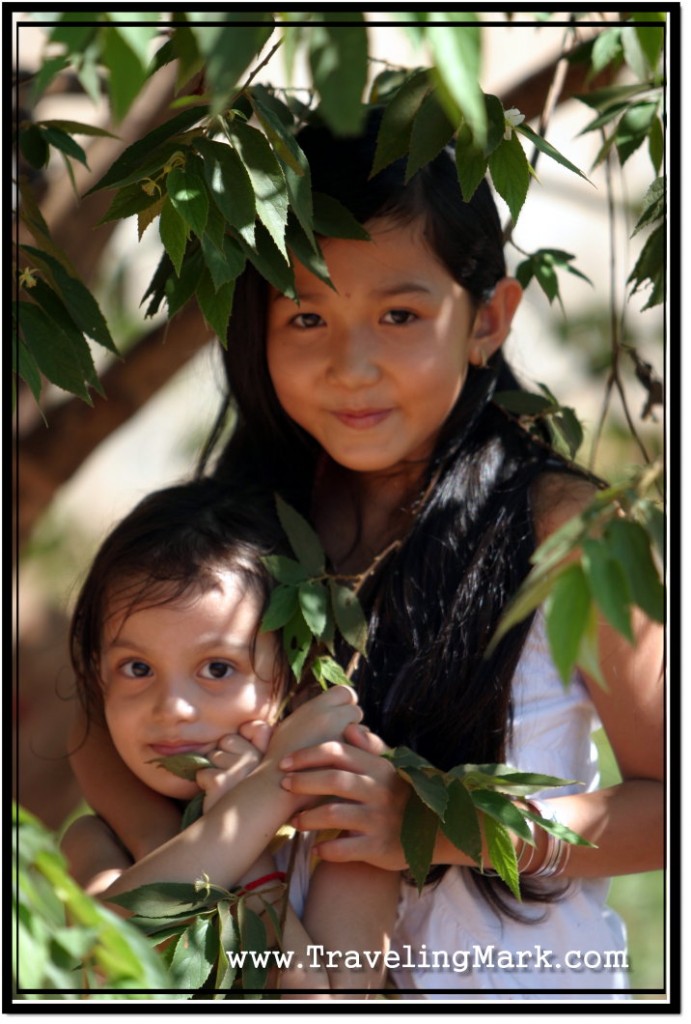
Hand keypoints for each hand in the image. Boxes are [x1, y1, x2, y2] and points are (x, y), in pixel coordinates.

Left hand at [196, 723, 272, 812]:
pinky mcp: (222, 781)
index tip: (244, 758)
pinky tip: (215, 798)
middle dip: (223, 756)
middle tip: (232, 781)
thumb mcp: (258, 775)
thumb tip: (253, 725)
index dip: (246, 736)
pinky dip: (202, 784)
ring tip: (225, 791)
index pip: (259, 728)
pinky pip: (202, 772)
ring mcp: (242, 771)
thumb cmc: (244, 802)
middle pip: (229, 740)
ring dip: (212, 771)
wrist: (234, 839)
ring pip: (214, 755)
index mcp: (272, 759)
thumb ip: (259, 749)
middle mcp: (261, 762)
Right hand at [265, 685, 362, 764]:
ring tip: (340, 754)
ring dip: (357, 741)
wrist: (277, 788)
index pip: (344, 692)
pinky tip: (345, 766)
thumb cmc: (278, 759)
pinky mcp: (349, 758)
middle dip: (350, 723)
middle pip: (356, 711)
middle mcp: (332, 717)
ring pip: (364, 732)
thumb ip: (308, 716)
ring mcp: (342, 737)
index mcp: (316, 706)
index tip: (338, 715)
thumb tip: (319, 713)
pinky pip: (365, 753)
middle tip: (339, 736)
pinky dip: (359, 758)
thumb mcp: (287, 728)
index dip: (344, 703)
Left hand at [278, 721, 410, 871]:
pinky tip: (315, 849)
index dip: (307, 755)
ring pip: (335, 815)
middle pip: (334, 781)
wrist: (436, 832)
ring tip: (295, 821)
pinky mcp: (379, 848)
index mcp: (378, 767)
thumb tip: (350, 727)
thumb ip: (370, 748)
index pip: (338, 753)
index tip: (285, 762)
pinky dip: (326, 850)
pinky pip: (346, 849)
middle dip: (303, 782)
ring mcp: (379, 820)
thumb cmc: (403, 795)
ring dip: (309, 818)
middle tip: (283, 786)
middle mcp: (378, 791)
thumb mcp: (392, 768)